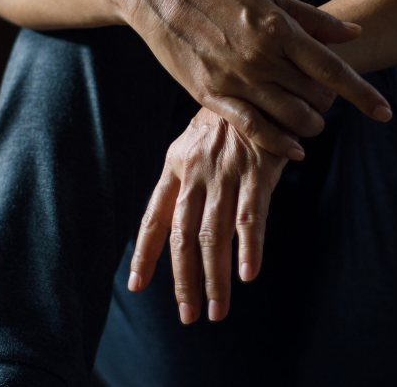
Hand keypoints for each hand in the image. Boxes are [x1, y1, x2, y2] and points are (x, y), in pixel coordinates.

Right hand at [123, 0, 390, 158]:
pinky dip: (279, 143)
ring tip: (310, 119)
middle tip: (324, 99)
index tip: (386, 113)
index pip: (332, 69)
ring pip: (288, 117)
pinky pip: (252, 129)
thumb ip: (312, 19)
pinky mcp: (210, 95)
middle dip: (328, 104)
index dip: (363, 94)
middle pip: (314, 97)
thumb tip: (353, 34)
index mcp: (278, 28)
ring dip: (309, 125)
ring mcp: (235, 79)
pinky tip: (294, 150)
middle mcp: (260, 57)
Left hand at [127, 107, 285, 322]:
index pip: (154, 218)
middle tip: (188, 316)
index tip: (136, 285)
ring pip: (215, 234)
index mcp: (175, 167)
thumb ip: (183, 183)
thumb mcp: (193, 145)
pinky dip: (250, 247)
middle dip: (184, 281)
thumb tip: (170, 224)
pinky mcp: (259, 171)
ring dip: (215, 277)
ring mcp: (227, 172)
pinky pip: (252, 215)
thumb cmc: (228, 121)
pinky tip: (248, 274)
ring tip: (217, 310)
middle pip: (183, 237)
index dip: (145, 253)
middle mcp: (196, 173)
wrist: (260, 81)